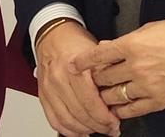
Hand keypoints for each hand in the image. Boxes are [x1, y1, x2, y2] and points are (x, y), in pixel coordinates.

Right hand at [35, 21, 120, 136]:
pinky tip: (81, 131)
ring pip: (67, 121)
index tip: (115, 122)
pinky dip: (68, 130)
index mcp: (73, 67)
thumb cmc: (74, 42)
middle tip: (111, 128)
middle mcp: (58, 78)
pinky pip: (54, 120)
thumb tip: (121, 92)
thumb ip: (108, 71)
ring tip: (98, 129)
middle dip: (98, 126)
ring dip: (85, 130)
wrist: (53, 36)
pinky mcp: (43, 95)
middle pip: (80, 114)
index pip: (90, 102)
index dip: (105, 117)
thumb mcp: (96, 51)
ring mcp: (48, 88)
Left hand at [85, 18, 164, 118]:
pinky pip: (133, 109)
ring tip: (102, 96)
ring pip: (115, 95)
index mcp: (132, 45)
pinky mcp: (159, 100)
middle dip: (94, 80)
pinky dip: (121, 111)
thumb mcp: (149, 29)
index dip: (82, 62)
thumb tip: (107, 47)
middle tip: (90, 81)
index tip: (72, 66)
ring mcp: (147, 85)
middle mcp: (136, 66)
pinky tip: (116, 111)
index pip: (99, 55)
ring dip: (105, 96)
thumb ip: (126, 41)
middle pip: (104, 78)